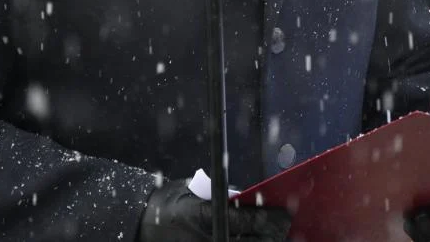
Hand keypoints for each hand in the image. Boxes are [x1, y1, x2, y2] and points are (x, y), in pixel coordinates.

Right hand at [137, 178, 291, 241]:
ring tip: (276, 236)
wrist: (144, 223)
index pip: (249, 220)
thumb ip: (225, 196)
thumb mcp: (197, 191)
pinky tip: (259, 240)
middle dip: (275, 234)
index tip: (285, 213)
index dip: (272, 218)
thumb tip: (254, 199)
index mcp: (207, 216)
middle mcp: (210, 238)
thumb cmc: (170, 203)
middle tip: (285, 226)